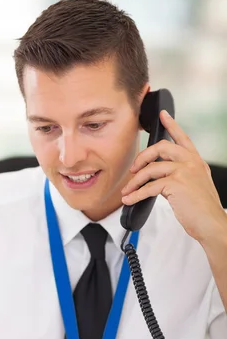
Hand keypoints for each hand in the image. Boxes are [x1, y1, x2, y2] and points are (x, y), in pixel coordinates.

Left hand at [121, 110, 226, 244]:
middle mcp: (191, 162)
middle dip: (142, 157)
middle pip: (161, 147)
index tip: (162, 115)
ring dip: (135, 181)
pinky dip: (136, 194)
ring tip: (127, 191)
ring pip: (151, 169)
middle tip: (133, 169)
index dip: (171, 125)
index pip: (182, 138)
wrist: (211, 223)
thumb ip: (181, 175)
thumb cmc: (202, 209)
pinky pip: (149, 187)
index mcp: (196, 161)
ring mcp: (184, 172)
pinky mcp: (176, 184)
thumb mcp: (195, 185)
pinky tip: (130, 200)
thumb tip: (159, 178)